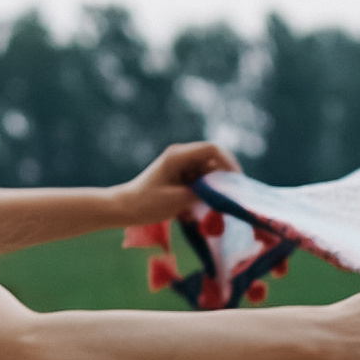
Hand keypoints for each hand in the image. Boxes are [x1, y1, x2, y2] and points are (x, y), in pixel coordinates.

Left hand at [117, 140, 234, 230]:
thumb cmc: (147, 204)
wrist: (123, 208)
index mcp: (179, 156)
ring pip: (208, 172)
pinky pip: (200, 181)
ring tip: (208, 209)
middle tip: (228, 200)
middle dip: (223, 179)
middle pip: (214, 161)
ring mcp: (181, 165)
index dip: (229, 164)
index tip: (236, 183)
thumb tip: (225, 191)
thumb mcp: (178, 200)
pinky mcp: (180, 176)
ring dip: (212, 190)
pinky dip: (202, 194)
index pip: (213, 150)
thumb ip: (204, 193)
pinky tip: (193, 210)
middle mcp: (181, 156)